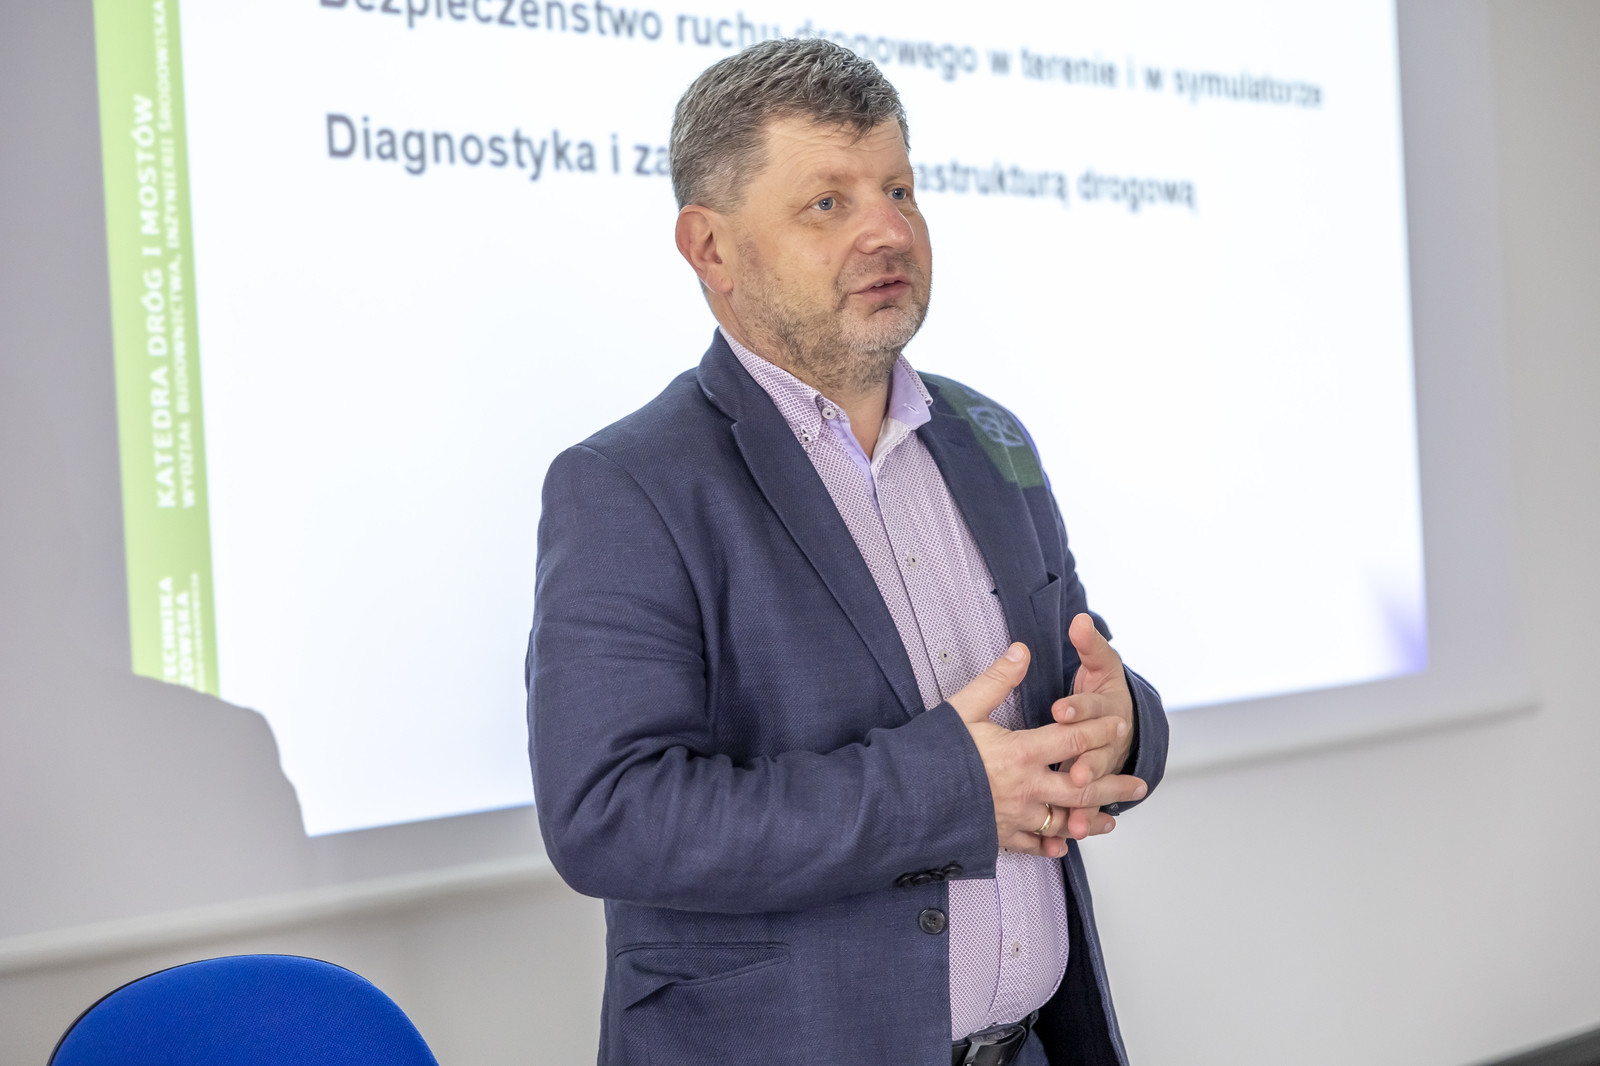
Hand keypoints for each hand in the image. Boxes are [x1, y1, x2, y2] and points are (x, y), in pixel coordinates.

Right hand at [949, 643, 1146, 858]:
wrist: (903, 799)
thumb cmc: (930, 752)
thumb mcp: (963, 708)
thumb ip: (997, 680)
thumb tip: (1022, 650)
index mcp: (1021, 752)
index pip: (1074, 739)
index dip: (1100, 729)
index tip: (1119, 724)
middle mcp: (1026, 788)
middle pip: (1082, 787)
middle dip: (1114, 784)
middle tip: (1139, 783)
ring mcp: (1014, 816)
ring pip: (1065, 821)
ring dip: (1092, 819)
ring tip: (1112, 819)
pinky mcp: (999, 836)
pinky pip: (1033, 845)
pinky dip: (1052, 845)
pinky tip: (1064, 845)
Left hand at [1049, 614, 1136, 839]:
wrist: (1127, 719)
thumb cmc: (1106, 689)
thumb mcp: (1100, 663)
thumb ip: (1090, 644)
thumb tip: (1080, 619)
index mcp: (1105, 707)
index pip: (1091, 706)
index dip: (1077, 708)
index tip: (1060, 710)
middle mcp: (1106, 739)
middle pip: (1097, 751)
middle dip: (1087, 762)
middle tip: (1073, 771)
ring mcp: (1102, 764)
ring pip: (1095, 784)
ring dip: (1087, 800)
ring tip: (1074, 818)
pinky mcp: (1094, 785)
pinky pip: (1088, 805)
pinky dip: (1081, 821)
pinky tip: (1070, 834)